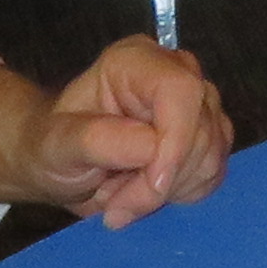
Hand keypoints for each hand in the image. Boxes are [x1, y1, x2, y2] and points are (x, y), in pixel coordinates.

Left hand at [21, 36, 230, 226]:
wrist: (61, 165)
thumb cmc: (52, 149)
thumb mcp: (57, 146)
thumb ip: (95, 141)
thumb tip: (151, 146)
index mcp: (136, 62)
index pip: (180, 90)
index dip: (176, 142)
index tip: (153, 187)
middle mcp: (175, 74)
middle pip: (201, 128)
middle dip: (161, 180)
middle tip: (116, 204)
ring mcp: (196, 105)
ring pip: (211, 155)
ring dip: (168, 190)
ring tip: (123, 193)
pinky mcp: (208, 135)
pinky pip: (214, 172)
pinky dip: (182, 193)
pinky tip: (147, 192)